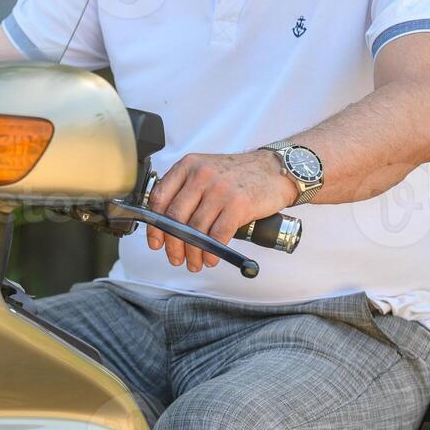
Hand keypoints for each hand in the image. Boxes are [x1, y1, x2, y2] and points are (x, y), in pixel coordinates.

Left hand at [145, 151, 297, 271]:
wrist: (274, 170)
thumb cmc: (239, 174)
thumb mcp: (205, 171)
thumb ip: (185, 190)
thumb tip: (165, 224)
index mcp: (188, 166)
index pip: (159, 198)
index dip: (154, 226)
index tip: (156, 242)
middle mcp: (201, 175)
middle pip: (175, 218)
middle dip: (173, 244)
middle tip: (175, 257)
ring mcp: (220, 190)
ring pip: (196, 230)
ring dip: (193, 253)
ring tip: (194, 262)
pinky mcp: (238, 205)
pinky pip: (217, 236)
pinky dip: (211, 252)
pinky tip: (210, 258)